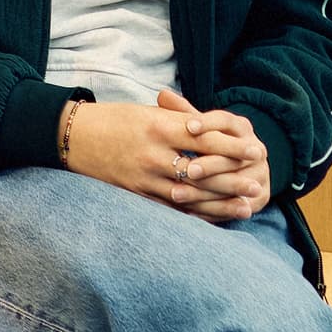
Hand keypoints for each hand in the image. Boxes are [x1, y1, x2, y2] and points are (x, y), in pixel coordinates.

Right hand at [61, 96, 266, 220]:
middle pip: (203, 170)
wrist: (73, 137)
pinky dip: (196, 214)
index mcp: (158, 126)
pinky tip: (215, 218)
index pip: (205, 138)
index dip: (234, 145)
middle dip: (234, 178)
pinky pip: (172, 209)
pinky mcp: (136, 194)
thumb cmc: (113, 119)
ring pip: (191, 195)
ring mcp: (144, 178)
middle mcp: (153, 154)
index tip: (257, 150)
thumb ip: (179, 122)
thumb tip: (213, 129)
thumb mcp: (147, 112)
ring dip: (221, 202)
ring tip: (246, 206)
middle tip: (258, 183)